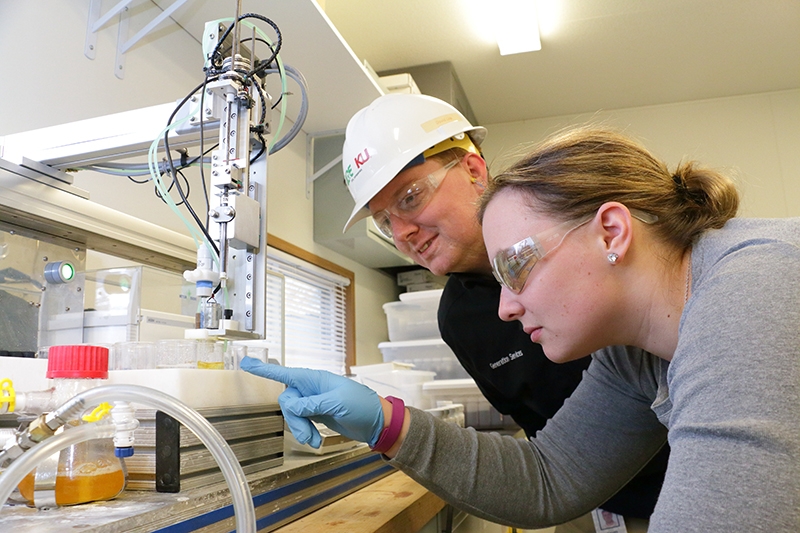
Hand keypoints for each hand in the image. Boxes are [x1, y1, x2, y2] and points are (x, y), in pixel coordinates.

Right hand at [240, 356, 383, 448]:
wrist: (376, 423)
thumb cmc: (362, 406)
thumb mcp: (337, 403)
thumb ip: (312, 404)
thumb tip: (290, 406)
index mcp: (315, 379)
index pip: (285, 373)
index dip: (265, 370)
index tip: (246, 363)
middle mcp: (311, 389)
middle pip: (288, 401)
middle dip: (294, 420)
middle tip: (306, 435)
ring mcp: (313, 402)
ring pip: (293, 415)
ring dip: (300, 429)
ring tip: (313, 441)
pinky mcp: (316, 415)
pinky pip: (301, 422)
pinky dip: (305, 433)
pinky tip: (315, 441)